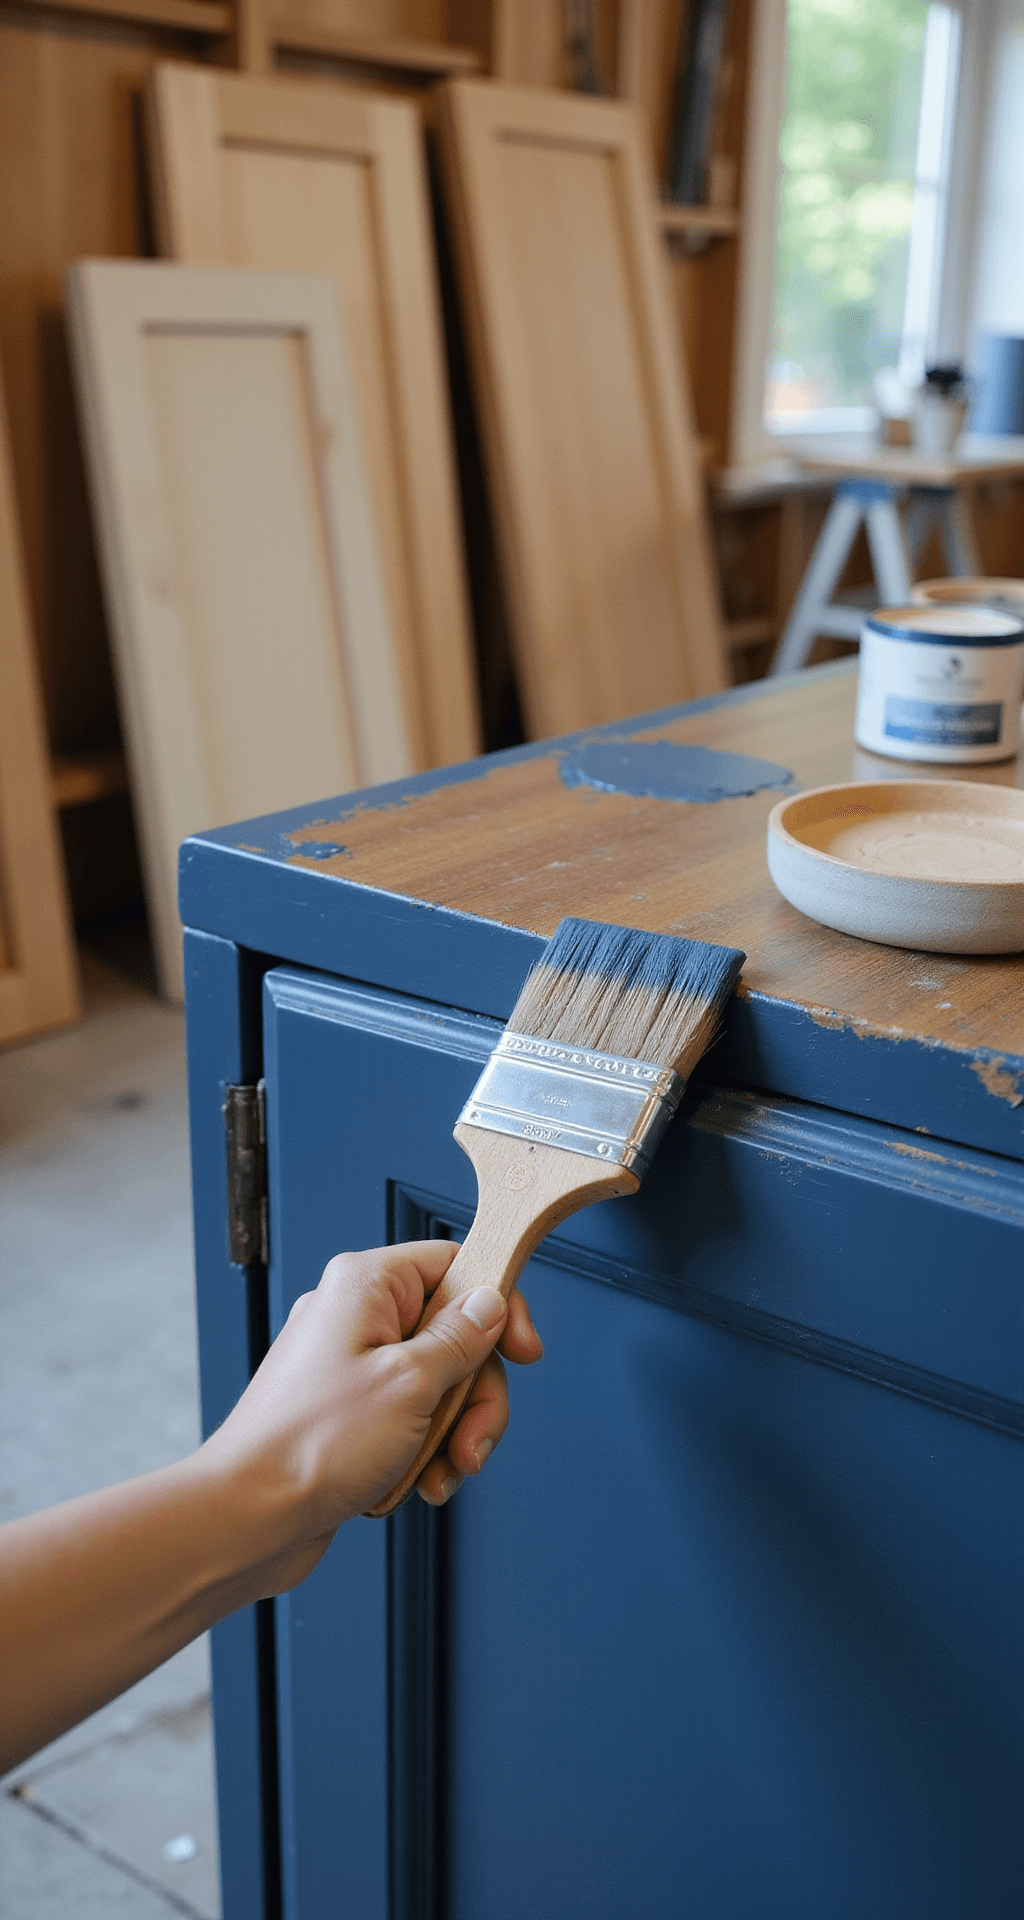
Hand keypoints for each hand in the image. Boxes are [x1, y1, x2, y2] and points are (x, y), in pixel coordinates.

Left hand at [203, 1242, 542, 1595]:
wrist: (248, 1519)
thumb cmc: (311, 1445)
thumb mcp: (412, 1383)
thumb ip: (461, 1339)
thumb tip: (490, 1305)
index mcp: (365, 1286)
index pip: (454, 1265)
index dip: (498, 1306)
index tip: (524, 1352)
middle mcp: (356, 1318)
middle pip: (455, 1336)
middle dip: (474, 1398)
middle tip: (472, 1443)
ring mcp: (351, 1367)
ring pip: (438, 1385)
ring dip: (451, 1436)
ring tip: (439, 1475)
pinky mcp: (348, 1413)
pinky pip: (410, 1420)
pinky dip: (422, 1454)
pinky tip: (416, 1485)